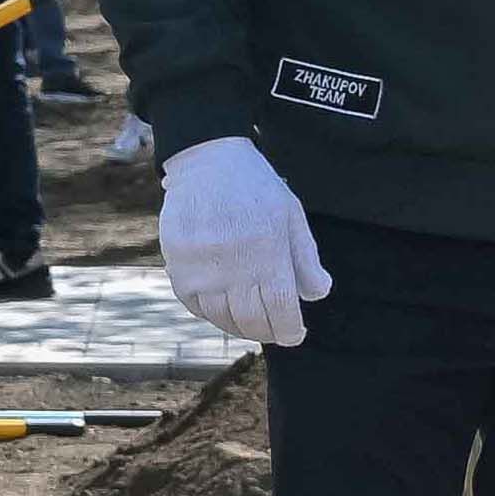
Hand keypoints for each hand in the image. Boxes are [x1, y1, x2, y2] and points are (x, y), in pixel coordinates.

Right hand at [158, 135, 332, 347]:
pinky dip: (212, 313)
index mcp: (268, 251)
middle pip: (252, 321)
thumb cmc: (256, 190)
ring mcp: (202, 267)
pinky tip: (224, 303)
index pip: (281, 310)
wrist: (208, 161)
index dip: (290, 331)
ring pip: (222, 318)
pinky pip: (196, 306)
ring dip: (239, 325)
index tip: (295, 334)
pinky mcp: (178, 266)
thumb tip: (316, 295)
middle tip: (274, 329)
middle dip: (268, 332)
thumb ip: (305, 258)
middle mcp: (233, 264)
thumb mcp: (291, 216)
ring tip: (250, 317)